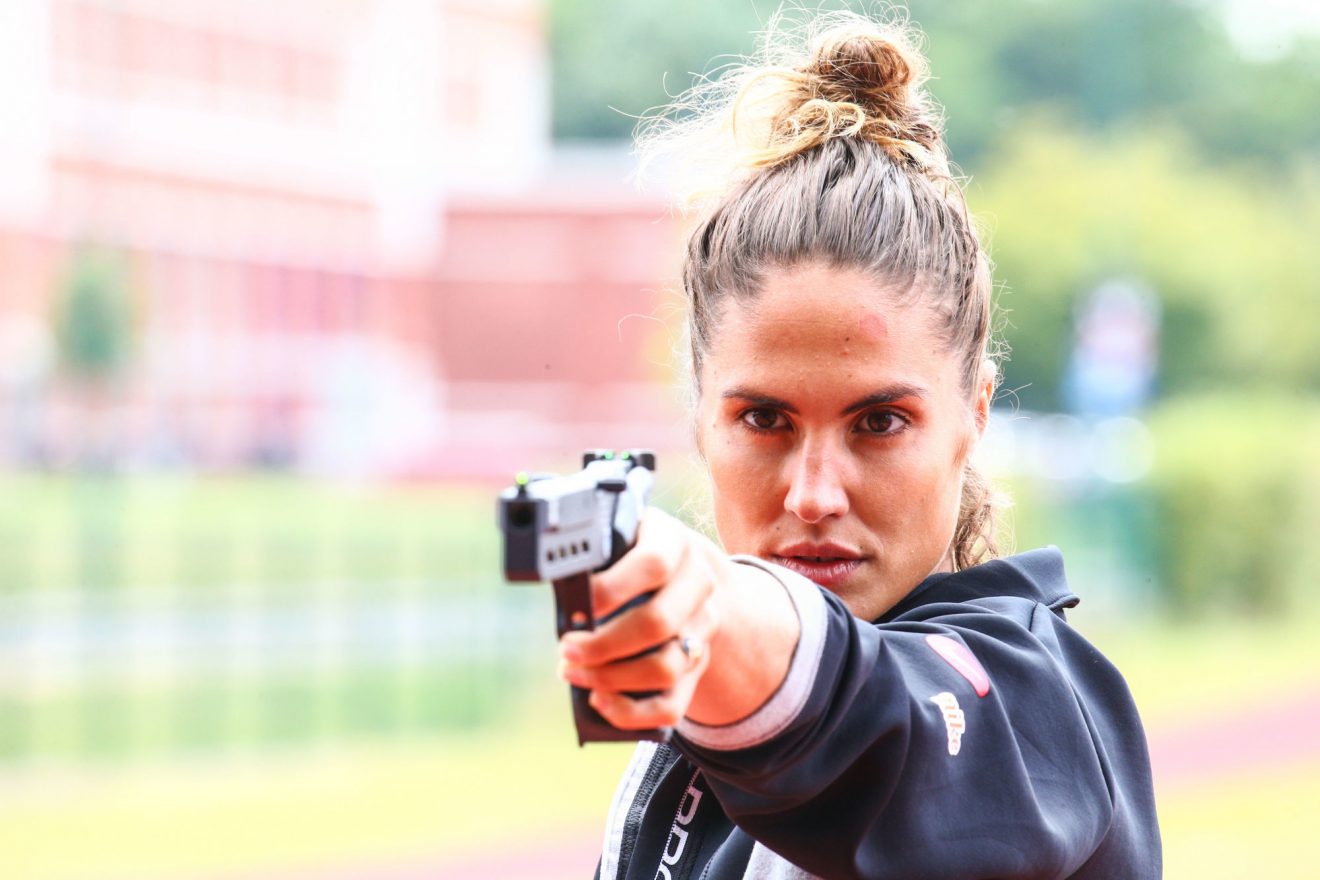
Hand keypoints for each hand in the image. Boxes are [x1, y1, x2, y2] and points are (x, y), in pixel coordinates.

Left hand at [558, 507, 727, 730]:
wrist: (680, 572)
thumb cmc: (629, 555)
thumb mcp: (619, 540)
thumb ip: (598, 558)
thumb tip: (562, 593)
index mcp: (674, 544)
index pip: (653, 565)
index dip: (613, 588)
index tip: (579, 604)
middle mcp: (698, 585)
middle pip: (658, 622)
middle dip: (603, 643)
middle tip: (566, 648)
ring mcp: (702, 629)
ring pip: (665, 667)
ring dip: (611, 677)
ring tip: (573, 673)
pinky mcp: (697, 665)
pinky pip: (672, 704)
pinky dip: (631, 711)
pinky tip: (599, 700)